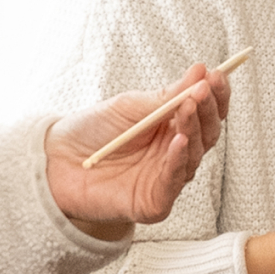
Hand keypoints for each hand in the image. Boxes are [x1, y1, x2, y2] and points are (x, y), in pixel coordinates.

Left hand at [45, 62, 229, 233]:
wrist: (55, 162)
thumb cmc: (92, 131)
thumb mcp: (130, 106)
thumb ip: (166, 96)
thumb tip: (200, 71)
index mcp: (171, 127)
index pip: (205, 112)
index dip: (216, 95)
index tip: (219, 75)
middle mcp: (174, 153)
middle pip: (206, 133)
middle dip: (208, 109)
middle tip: (204, 89)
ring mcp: (166, 178)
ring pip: (194, 155)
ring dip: (193, 128)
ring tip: (187, 106)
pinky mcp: (155, 202)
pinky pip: (173, 181)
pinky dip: (178, 160)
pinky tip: (178, 140)